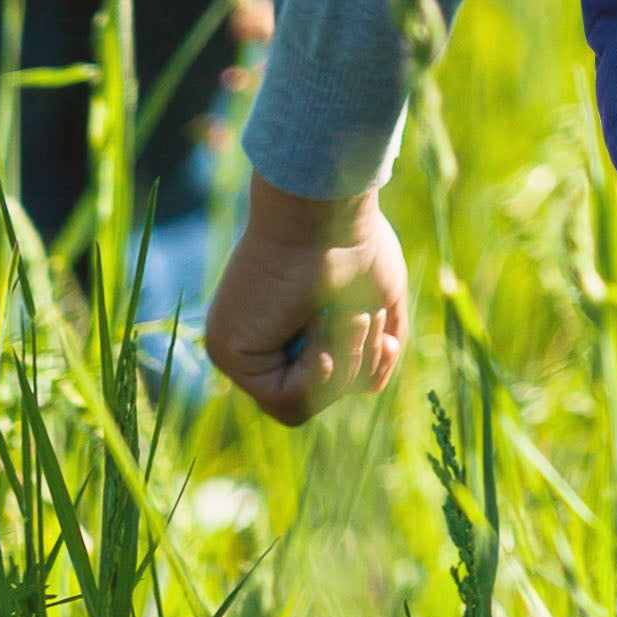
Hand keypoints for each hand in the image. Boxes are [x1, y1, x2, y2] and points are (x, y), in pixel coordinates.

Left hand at [205, 180, 410, 423]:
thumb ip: (375, 347)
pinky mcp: (231, 354)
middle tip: (363, 317)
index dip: (360, 369)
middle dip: (356, 365)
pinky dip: (319, 372)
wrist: (326, 210)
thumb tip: (369, 388)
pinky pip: (286, 402)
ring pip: (302, 405)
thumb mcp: (376, 299)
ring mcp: (241, 351)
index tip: (385, 334)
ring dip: (343, 365)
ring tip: (349, 315)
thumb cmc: (353, 242)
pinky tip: (322, 326)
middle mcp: (258, 341)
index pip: (324, 381)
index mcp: (288, 327)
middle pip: (315, 398)